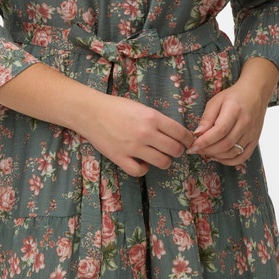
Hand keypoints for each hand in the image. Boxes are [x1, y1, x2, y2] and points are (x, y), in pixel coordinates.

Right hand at [79, 94, 194, 177]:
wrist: (90, 112)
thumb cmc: (116, 106)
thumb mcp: (141, 107)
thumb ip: (157, 119)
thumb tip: (175, 132)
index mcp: (152, 117)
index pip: (181, 133)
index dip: (188, 139)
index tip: (188, 141)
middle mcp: (145, 133)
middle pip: (175, 150)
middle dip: (178, 150)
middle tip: (174, 149)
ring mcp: (133, 147)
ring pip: (162, 162)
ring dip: (165, 161)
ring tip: (160, 156)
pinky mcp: (120, 158)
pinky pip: (140, 171)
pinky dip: (144, 168)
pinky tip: (142, 162)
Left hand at [189, 58, 278, 164]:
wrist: (255, 93)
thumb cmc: (233, 96)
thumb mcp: (216, 101)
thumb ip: (207, 118)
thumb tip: (197, 134)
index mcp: (235, 110)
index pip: (219, 131)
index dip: (205, 141)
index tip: (193, 146)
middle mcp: (246, 123)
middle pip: (226, 144)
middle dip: (208, 150)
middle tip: (196, 150)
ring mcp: (252, 133)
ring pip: (233, 152)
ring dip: (217, 156)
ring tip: (206, 152)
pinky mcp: (255, 140)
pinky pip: (243, 156)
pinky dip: (230, 161)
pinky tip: (219, 157)